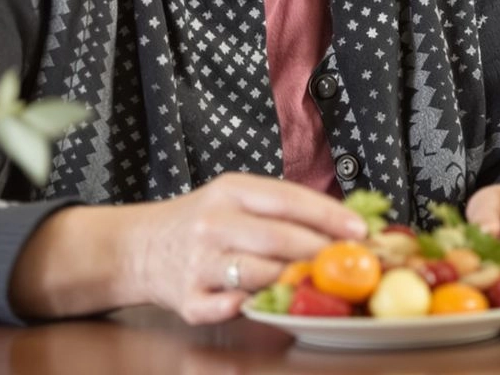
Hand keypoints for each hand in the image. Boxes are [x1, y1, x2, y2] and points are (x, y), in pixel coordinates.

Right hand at [125, 172, 366, 323]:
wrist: (139, 247)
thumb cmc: (201, 223)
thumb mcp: (235, 198)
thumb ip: (280, 207)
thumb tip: (343, 222)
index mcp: (230, 192)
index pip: (288, 199)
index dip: (329, 215)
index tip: (360, 230)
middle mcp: (213, 223)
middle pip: (278, 238)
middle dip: (320, 251)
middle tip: (349, 262)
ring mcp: (198, 261)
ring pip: (256, 273)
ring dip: (292, 280)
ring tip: (318, 282)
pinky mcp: (187, 297)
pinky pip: (221, 307)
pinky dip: (242, 306)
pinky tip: (259, 303)